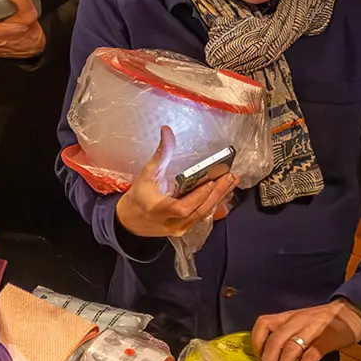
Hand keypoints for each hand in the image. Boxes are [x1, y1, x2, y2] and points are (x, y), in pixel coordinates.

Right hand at [114, 127, 235, 238]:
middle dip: (216, 193)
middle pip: (198, 211)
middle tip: (230, 177)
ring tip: (231, 181)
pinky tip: (222, 191)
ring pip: (202, 215)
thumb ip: (161, 154)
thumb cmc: (138, 196)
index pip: (182, 208)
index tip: (211, 182)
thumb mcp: (146, 174)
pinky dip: (212, 202)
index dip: (198, 197)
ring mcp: (178, 228)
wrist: (129, 221)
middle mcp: (170, 223)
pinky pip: (201, 216)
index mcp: (157, 210)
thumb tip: (167, 131)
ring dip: (218, 197)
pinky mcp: (183, 229)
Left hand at [251, 299, 360, 360]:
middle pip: (275, 341)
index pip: (263, 324)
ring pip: (290, 349)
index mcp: (288, 316)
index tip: (258, 358)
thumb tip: (272, 360)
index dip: (257, 342)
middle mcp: (297, 321)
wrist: (352, 312)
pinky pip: (310, 356)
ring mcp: (312, 330)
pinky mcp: (326, 340)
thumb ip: (287, 334)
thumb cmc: (323, 320)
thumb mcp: (301, 321)